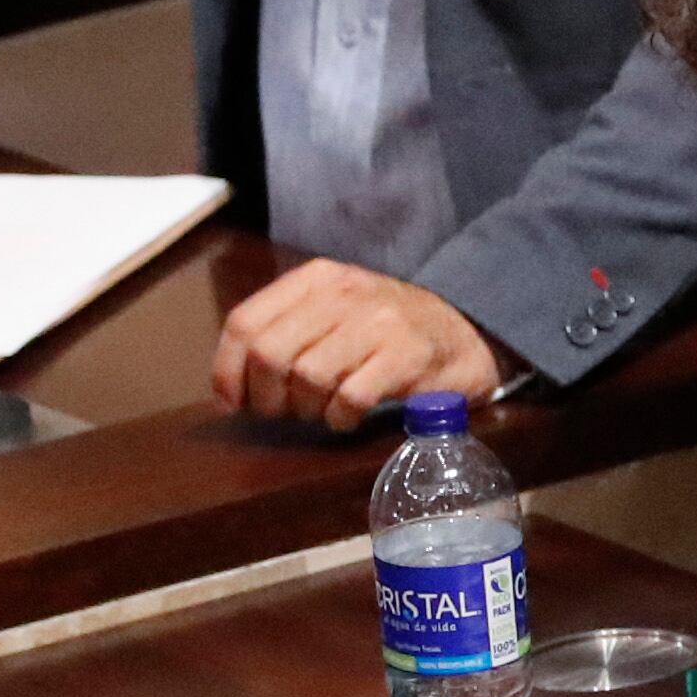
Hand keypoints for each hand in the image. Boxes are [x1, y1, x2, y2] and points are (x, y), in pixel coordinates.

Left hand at [210, 261, 501, 428]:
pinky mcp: (408, 356)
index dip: (228, 370)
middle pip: (270, 353)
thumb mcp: (334, 313)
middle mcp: (345, 292)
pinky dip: (340, 418)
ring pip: (307, 376)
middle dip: (268, 397)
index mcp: (318, 279)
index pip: (245, 322)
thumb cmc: (387, 332)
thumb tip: (230, 388)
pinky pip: (349, 398)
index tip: (234, 402)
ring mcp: (379, 322)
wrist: (467, 334)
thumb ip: (284, 334)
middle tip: (284, 413)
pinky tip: (348, 417)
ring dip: (307, 409)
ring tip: (323, 410)